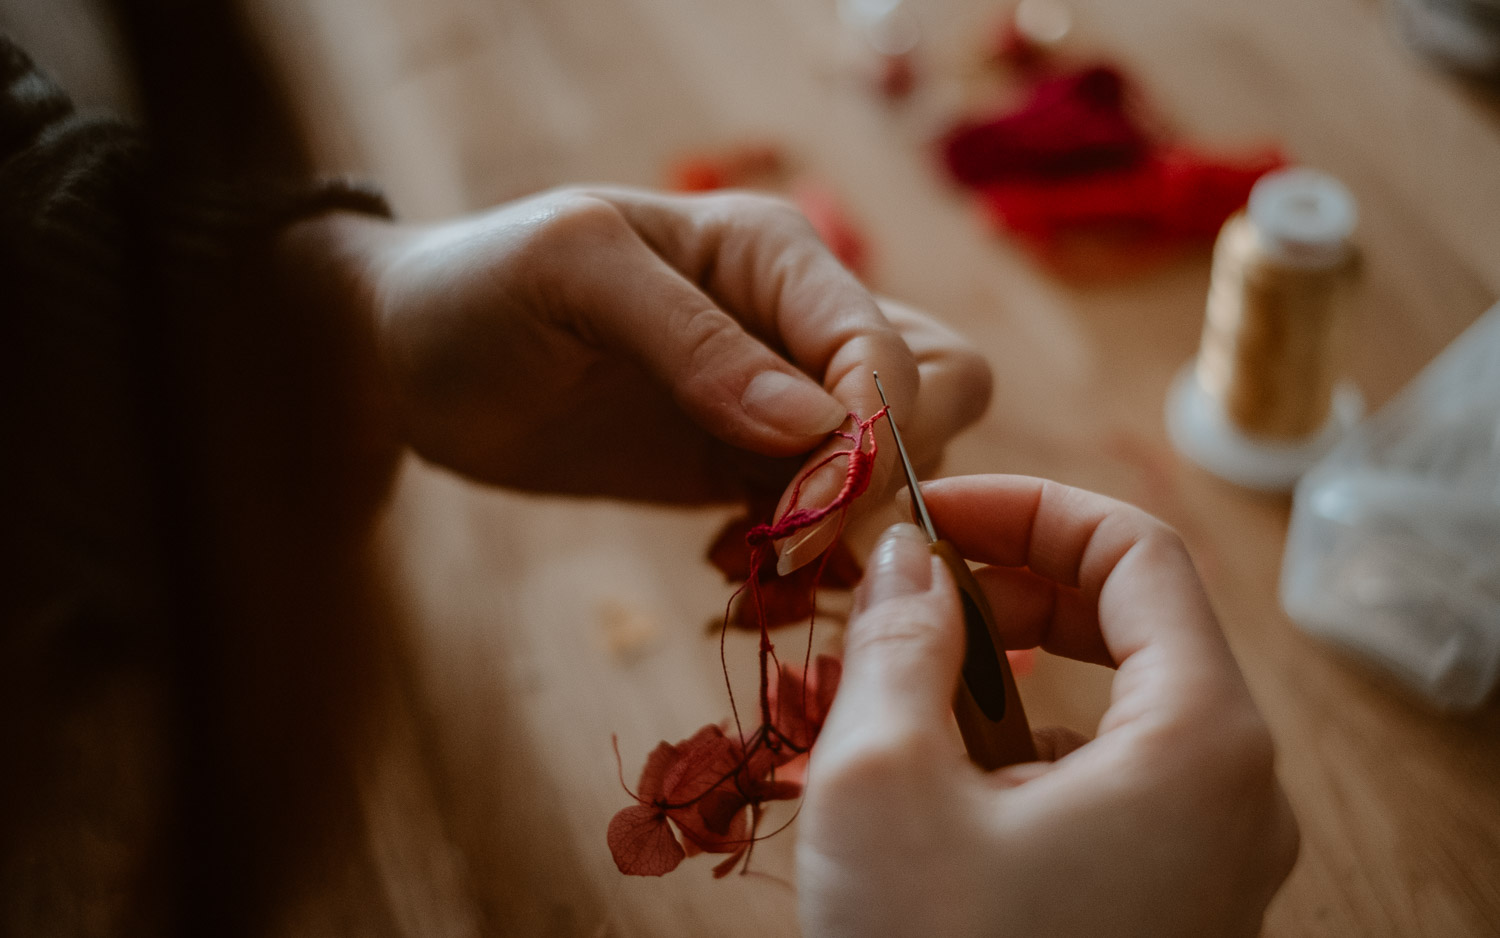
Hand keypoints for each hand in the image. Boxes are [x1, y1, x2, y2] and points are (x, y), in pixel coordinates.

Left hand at [285, 187, 989, 515]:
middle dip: (890, 480)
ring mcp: (779, 396)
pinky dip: (809, 555)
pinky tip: (731, 570)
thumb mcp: (572, 276)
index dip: (874, 435)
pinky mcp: (747, 463)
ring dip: (852, 528)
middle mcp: (798, 318)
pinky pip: (829, 514)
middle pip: (936, 394)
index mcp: (776, 252)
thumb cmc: (478, 289)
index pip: (888, 346)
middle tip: (794, 546)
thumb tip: (809, 426)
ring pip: (895, 462)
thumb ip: (693, 340)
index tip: (808, 512)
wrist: (411, 359)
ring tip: (756, 566)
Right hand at [797, 476, 1298, 937]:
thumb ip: (897, 641)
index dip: (1027, 509)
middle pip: (1136, 626)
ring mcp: (1207, 863)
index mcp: (1201, 745)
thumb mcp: (882, 783)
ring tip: (897, 694)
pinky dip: (1021, 756)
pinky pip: (1105, 790)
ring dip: (1004, 679)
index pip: (1138, 554)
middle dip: (1011, 590)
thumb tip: (904, 557)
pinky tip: (933, 785)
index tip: (929, 513)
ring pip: (1113, 712)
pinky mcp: (1164, 909)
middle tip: (907, 594)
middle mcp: (1233, 798)